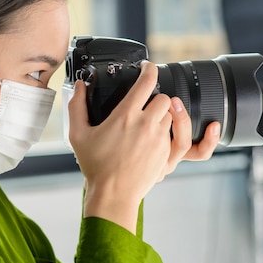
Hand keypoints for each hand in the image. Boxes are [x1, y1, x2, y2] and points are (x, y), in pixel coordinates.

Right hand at [68, 61, 219, 232]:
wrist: (113, 194)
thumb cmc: (95, 166)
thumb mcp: (78, 135)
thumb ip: (76, 107)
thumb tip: (79, 87)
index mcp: (126, 116)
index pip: (146, 83)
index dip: (149, 70)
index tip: (148, 68)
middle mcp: (147, 125)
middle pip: (164, 99)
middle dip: (156, 98)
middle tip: (146, 104)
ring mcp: (160, 141)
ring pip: (173, 117)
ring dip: (166, 115)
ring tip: (156, 118)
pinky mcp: (168, 156)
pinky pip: (185, 140)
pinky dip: (182, 132)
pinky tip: (183, 130)